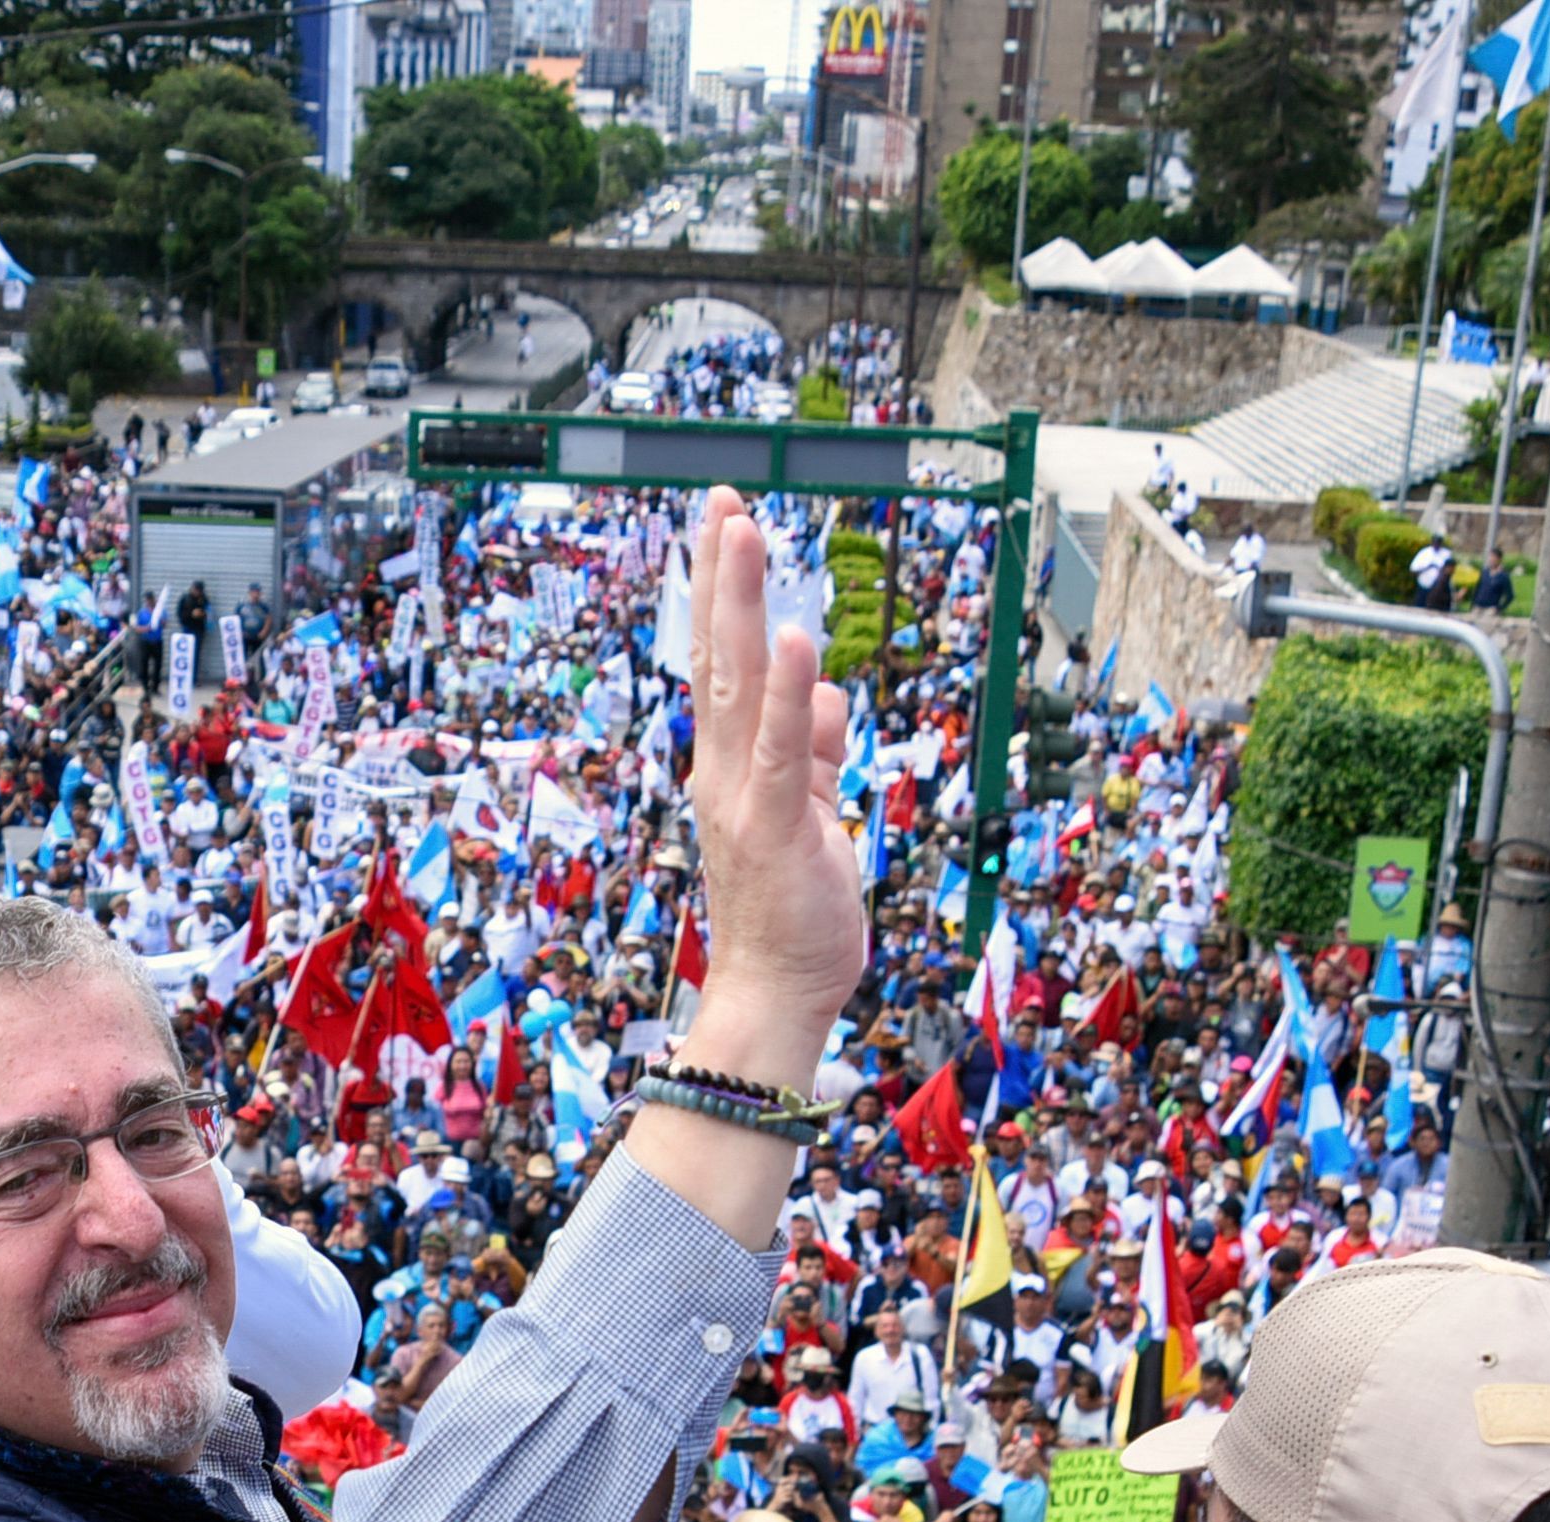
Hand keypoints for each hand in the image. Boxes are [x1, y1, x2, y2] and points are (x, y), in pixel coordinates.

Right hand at [676, 491, 866, 1080]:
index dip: (727, 593)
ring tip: (742, 534)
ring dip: (742, 605)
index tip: (727, 527)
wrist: (775, 990)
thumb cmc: (791, 911)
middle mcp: (725, 769)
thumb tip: (829, 696)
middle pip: (720, 653)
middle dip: (722, 575)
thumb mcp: (814, 813)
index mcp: (734, 764)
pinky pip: (783, 749)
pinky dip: (790, 696)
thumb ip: (817, 754)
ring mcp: (743, 795)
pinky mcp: (774, 825)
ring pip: (741, 683)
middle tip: (723, 502)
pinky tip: (797, 643)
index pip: (728, 663)